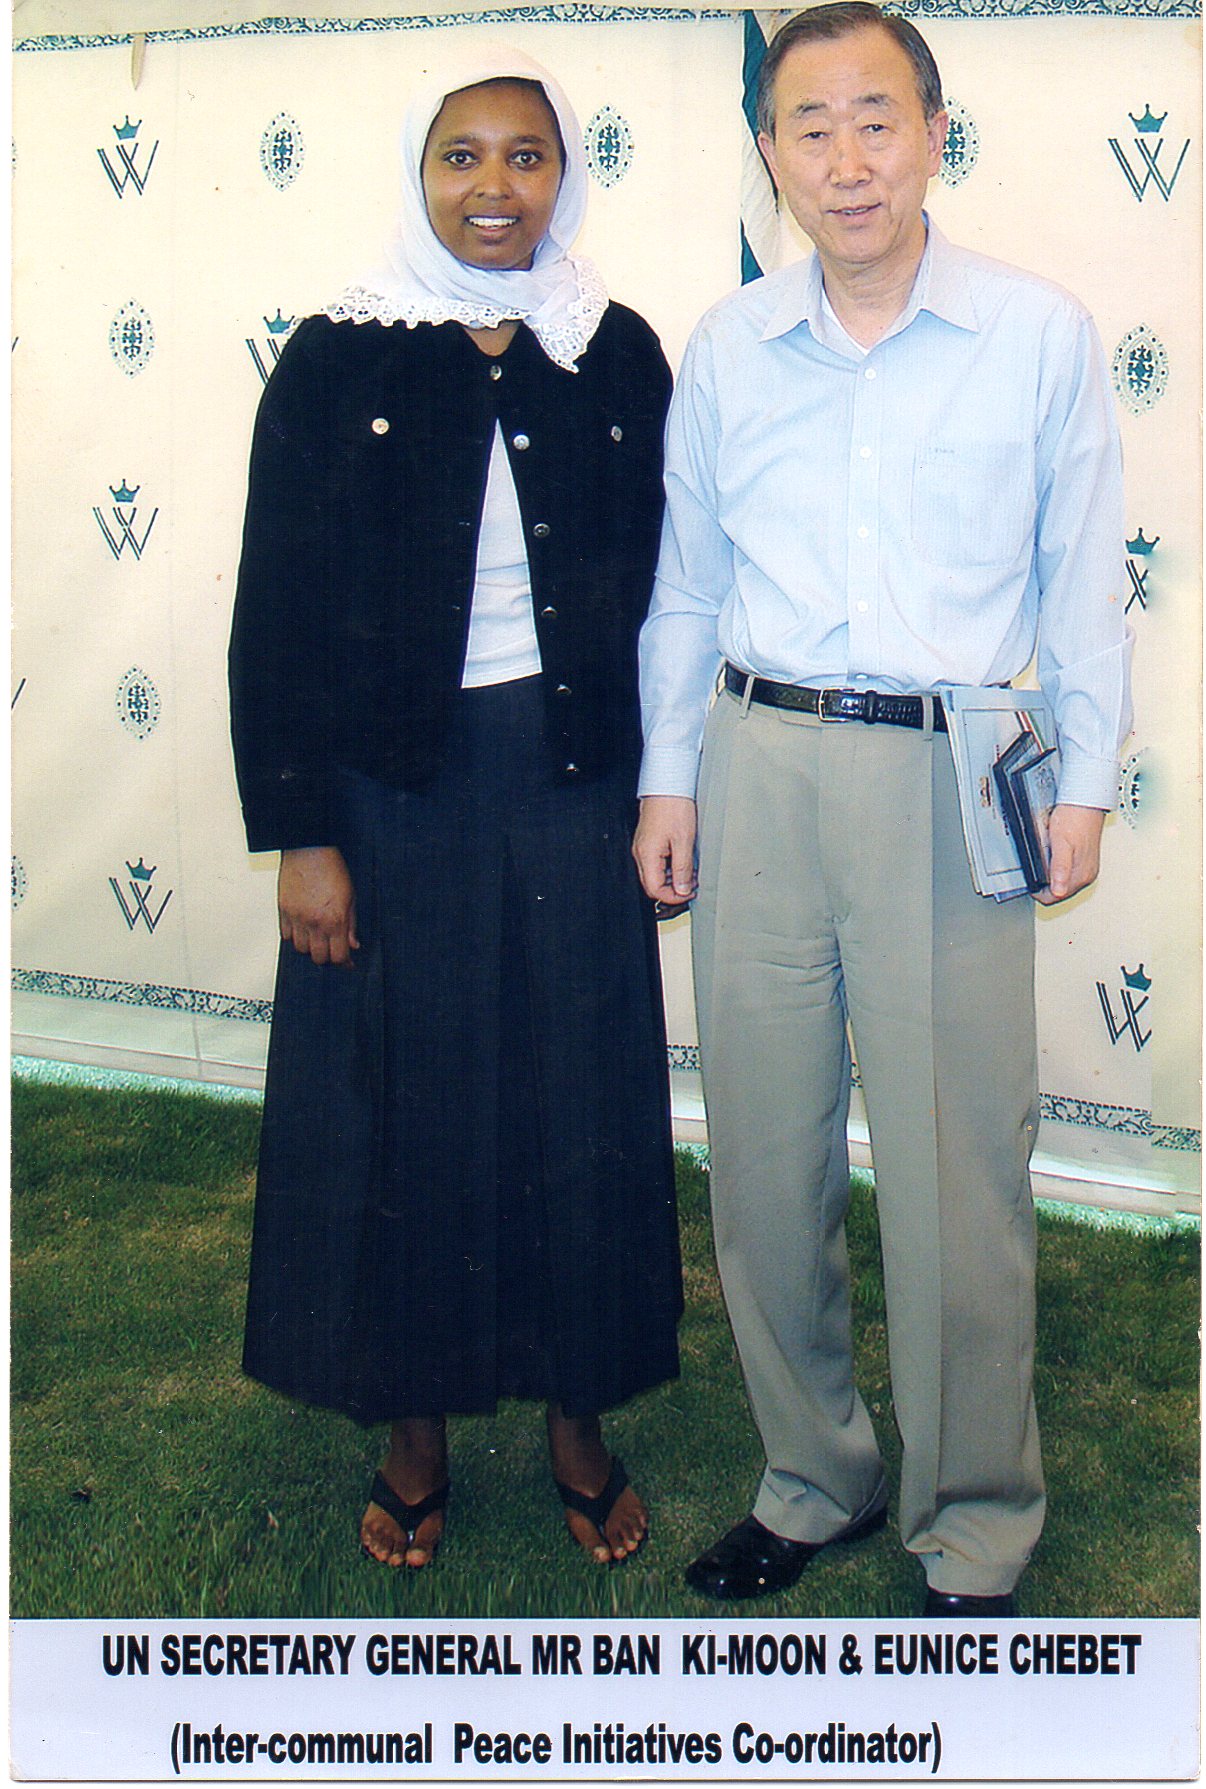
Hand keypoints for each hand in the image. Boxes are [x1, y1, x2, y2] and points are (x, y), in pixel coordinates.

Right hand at [278, 846, 358, 964]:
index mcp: (335, 920)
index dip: (344, 962)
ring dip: (309, 947)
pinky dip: (294, 937)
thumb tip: (353, 944)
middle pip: (318, 957)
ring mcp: (297, 918)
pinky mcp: (283, 911)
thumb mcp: (351, 897)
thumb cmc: (331, 868)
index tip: (347, 961)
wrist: (309, 850)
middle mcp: (314, 923)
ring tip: (316, 938)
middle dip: (327, 956)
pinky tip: (302, 929)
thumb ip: (351, 923)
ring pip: (301, 950)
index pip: (338, 956)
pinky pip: (286, 936)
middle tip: (331, 948)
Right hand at [632, 795, 697, 903]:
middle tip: (691, 886)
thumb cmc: (674, 806)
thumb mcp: (684, 841)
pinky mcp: (648, 841)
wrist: (667, 785)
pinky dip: (669, 868)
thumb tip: (682, 890)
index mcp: (647, 855)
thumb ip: (682, 869)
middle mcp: (641, 853)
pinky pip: (656, 863)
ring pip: (654, 875)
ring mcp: (643, 847)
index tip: (689, 894)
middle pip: (652, 885)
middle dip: (672, 890)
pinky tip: (682, 861)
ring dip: (672, 879)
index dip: (673, 897)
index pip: (655, 889)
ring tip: (690, 873)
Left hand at [1034, 804, 1105, 904]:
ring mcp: (1087, 868)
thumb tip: (1058, 890)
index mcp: (1082, 874)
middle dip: (1044, 883)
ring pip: (1062, 883)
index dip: (1038, 892)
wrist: (1086, 803)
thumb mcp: (1060, 842)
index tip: (1028, 882)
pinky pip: (1066, 872)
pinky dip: (1056, 867)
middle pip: (1059, 892)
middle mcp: (1087, 875)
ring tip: (1044, 858)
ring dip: (1050, 875)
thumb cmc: (1075, 818)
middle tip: (1035, 865)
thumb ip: (1059, 867)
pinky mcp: (1085, 861)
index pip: (1055, 897)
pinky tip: (1052, 855)